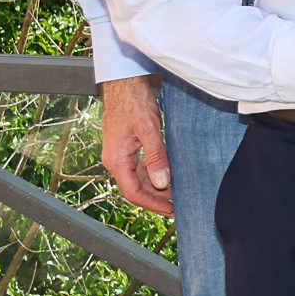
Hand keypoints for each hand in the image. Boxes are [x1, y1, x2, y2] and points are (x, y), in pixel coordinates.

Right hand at [99, 74, 172, 215]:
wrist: (124, 85)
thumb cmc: (134, 103)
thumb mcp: (149, 129)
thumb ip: (156, 156)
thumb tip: (162, 183)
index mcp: (116, 160)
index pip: (133, 193)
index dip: (152, 204)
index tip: (171, 210)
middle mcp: (115, 161)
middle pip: (136, 189)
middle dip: (156, 199)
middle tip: (178, 207)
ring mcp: (121, 155)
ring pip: (138, 180)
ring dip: (156, 189)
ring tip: (176, 196)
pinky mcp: (128, 148)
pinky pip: (140, 169)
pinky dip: (153, 176)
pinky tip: (168, 178)